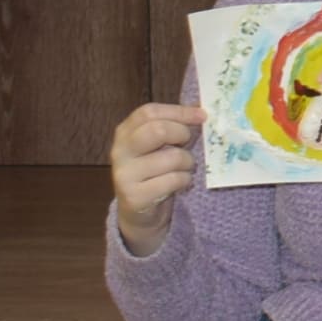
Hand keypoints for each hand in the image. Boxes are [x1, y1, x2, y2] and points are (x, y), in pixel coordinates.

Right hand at [109, 101, 200, 255]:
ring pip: (172, 158)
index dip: (178, 111)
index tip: (202, 115)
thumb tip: (201, 108)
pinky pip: (173, 180)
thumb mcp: (159, 146)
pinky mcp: (135, 196)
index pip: (149, 112)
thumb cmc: (154, 172)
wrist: (138, 212)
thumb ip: (173, 126)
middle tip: (187, 143)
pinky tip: (181, 182)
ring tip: (184, 167)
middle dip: (181, 134)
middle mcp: (120, 151)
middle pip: (157, 130)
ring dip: (187, 162)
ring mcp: (125, 174)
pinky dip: (185, 180)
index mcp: (124, 132)